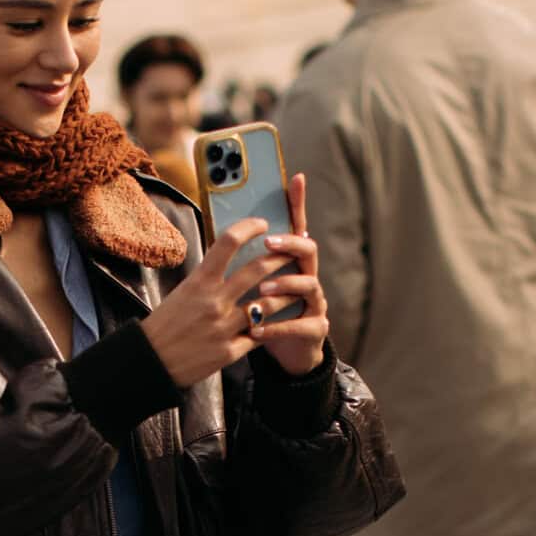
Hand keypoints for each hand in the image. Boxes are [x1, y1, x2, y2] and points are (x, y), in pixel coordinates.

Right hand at [143, 216, 299, 388]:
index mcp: (199, 281)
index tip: (263, 224)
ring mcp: (223, 328)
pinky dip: (273, 327)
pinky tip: (282, 321)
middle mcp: (213, 301)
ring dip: (286, 294)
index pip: (228, 242)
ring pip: (267, 305)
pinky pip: (260, 336)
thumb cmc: (165, 324)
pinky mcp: (229, 352)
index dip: (249, 227)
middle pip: (257, 270)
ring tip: (296, 287)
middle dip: (280, 257)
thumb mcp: (183, 291)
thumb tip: (229, 260)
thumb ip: (207, 277)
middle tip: (292, 252)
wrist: (151, 362)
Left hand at [251, 172, 329, 376]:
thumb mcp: (250, 288)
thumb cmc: (263, 315)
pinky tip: (257, 329)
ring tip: (263, 289)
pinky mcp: (314, 329)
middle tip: (268, 242)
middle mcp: (308, 277)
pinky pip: (298, 324)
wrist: (285, 354)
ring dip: (285, 284)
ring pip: (308, 285)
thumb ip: (243, 263)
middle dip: (289, 244)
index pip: (296, 226)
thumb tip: (220, 234)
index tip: (295, 180)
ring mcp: (315, 302)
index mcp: (292, 263)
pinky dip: (276, 327)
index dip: (298, 203)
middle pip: (307, 250)